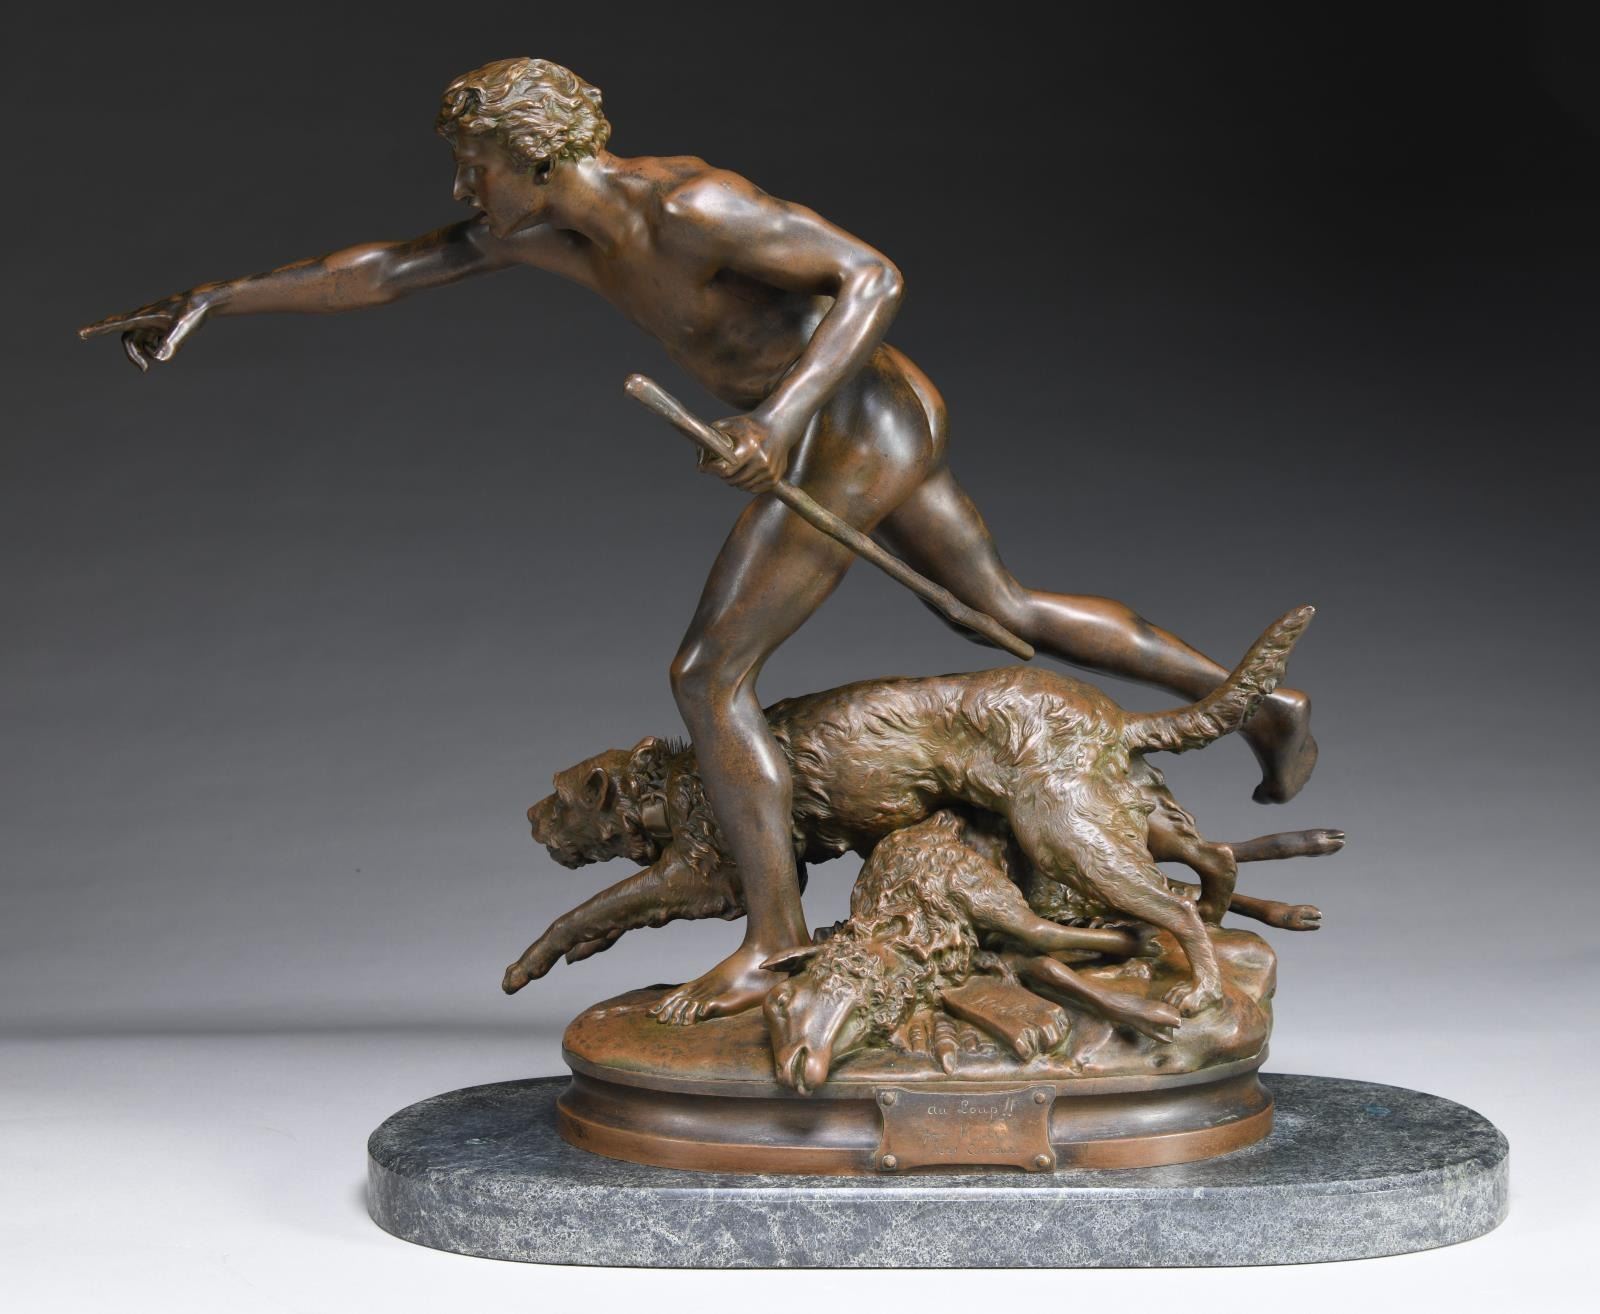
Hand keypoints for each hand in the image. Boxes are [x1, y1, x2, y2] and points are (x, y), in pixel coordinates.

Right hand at [78, 289, 217, 371]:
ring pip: (138, 341)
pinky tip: (167, 346)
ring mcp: (151, 323)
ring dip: (143, 354)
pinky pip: (150, 341)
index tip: (81, 333)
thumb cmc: (191, 312)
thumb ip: (171, 343)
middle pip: (128, 339)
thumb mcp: (182, 328)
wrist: (203, 303)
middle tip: (144, 371)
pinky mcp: (159, 327)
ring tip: (159, 358)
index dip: (98, 329)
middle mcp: (143, 319)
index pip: (116, 324)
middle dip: (132, 355)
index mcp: (143, 316)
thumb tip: (160, 360)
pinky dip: (155, 349)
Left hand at [701, 412, 796, 493]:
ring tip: (735, 466)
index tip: (706, 466)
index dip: (712, 469)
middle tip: (721, 466)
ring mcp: (770, 471)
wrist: (778, 426)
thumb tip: (700, 466)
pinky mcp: (775, 478)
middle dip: (722, 475)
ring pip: (743, 487)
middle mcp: (762, 461)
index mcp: (749, 447)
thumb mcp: (726, 426)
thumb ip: (709, 443)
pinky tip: (745, 471)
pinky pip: (753, 489)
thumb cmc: (748, 426)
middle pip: (732, 481)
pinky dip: (746, 484)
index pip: (725, 470)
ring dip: (734, 480)